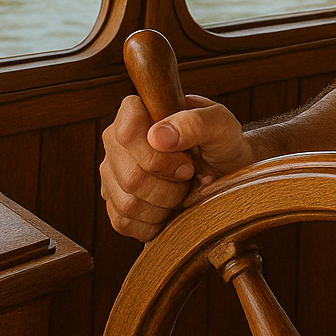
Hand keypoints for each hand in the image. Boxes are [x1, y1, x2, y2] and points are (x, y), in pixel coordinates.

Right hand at [99, 94, 254, 241]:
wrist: (224, 170)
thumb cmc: (221, 141)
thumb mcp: (220, 124)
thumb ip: (194, 122)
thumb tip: (158, 137)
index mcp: (137, 113)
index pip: (127, 133)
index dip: (159, 156)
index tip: (186, 160)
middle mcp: (116, 143)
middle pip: (131, 176)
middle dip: (170, 184)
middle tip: (190, 176)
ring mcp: (112, 174)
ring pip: (128, 204)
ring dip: (166, 203)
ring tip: (182, 190)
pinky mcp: (115, 203)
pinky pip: (124, 223)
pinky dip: (155, 222)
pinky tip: (170, 208)